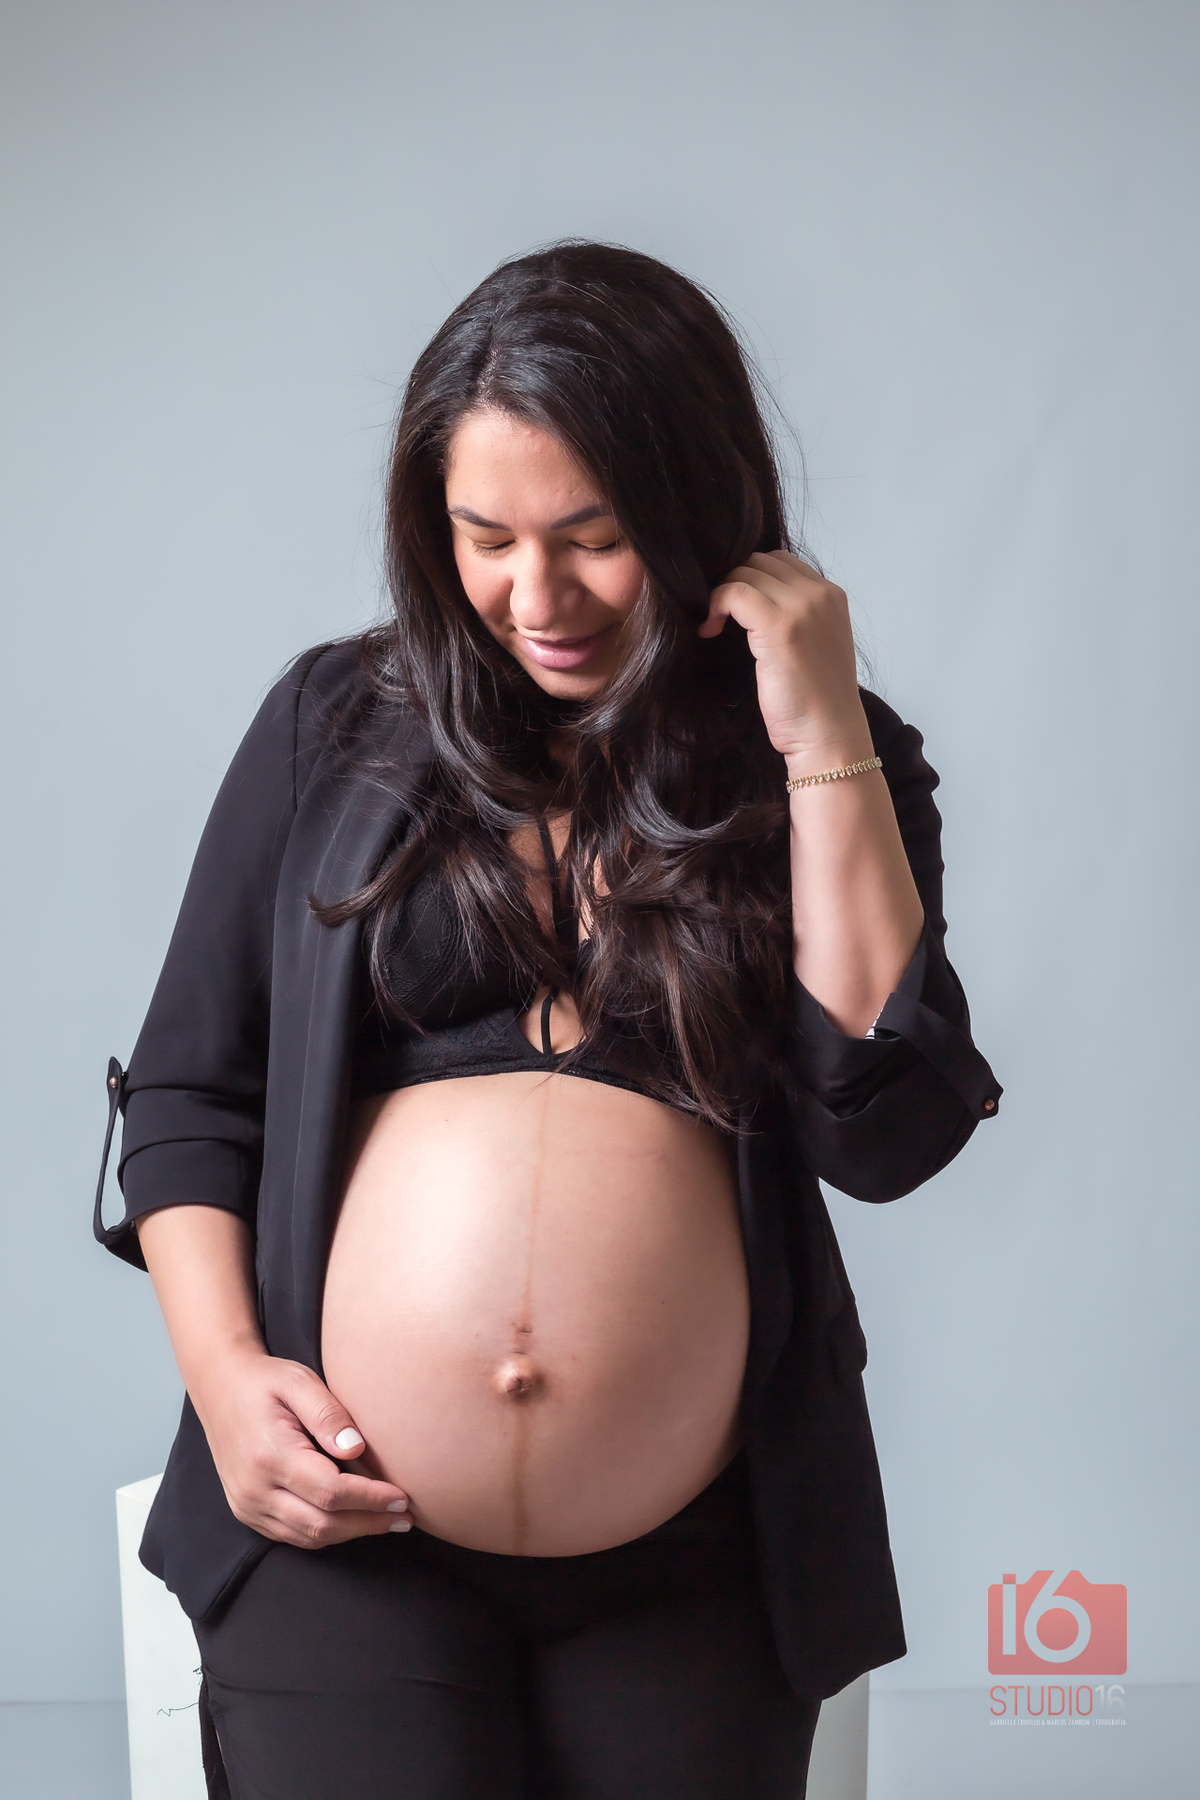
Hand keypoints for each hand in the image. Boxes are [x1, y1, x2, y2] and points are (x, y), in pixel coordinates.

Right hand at [195, 1350, 412, 1547]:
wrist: (219, 1387)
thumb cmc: (264, 1381)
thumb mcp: (299, 1381)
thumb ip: (328, 1414)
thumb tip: (356, 1448)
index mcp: (270, 1456)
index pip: (330, 1492)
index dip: (370, 1499)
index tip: (401, 1498)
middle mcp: (254, 1489)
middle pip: (322, 1524)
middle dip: (368, 1523)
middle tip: (404, 1517)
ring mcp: (247, 1505)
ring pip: (308, 1537)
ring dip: (351, 1532)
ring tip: (387, 1522)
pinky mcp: (247, 1511)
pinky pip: (292, 1535)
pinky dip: (326, 1532)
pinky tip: (352, 1520)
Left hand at [699, 551, 870, 765]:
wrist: (828, 735)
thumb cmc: (816, 702)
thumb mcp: (814, 644)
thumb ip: (795, 615)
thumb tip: (751, 600)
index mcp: (831, 596)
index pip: (780, 561)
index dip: (750, 578)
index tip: (736, 608)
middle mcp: (820, 594)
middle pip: (759, 560)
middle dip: (735, 583)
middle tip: (722, 616)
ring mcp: (802, 606)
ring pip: (745, 572)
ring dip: (722, 594)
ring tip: (715, 625)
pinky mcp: (779, 625)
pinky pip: (735, 592)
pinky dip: (715, 604)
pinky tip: (710, 629)